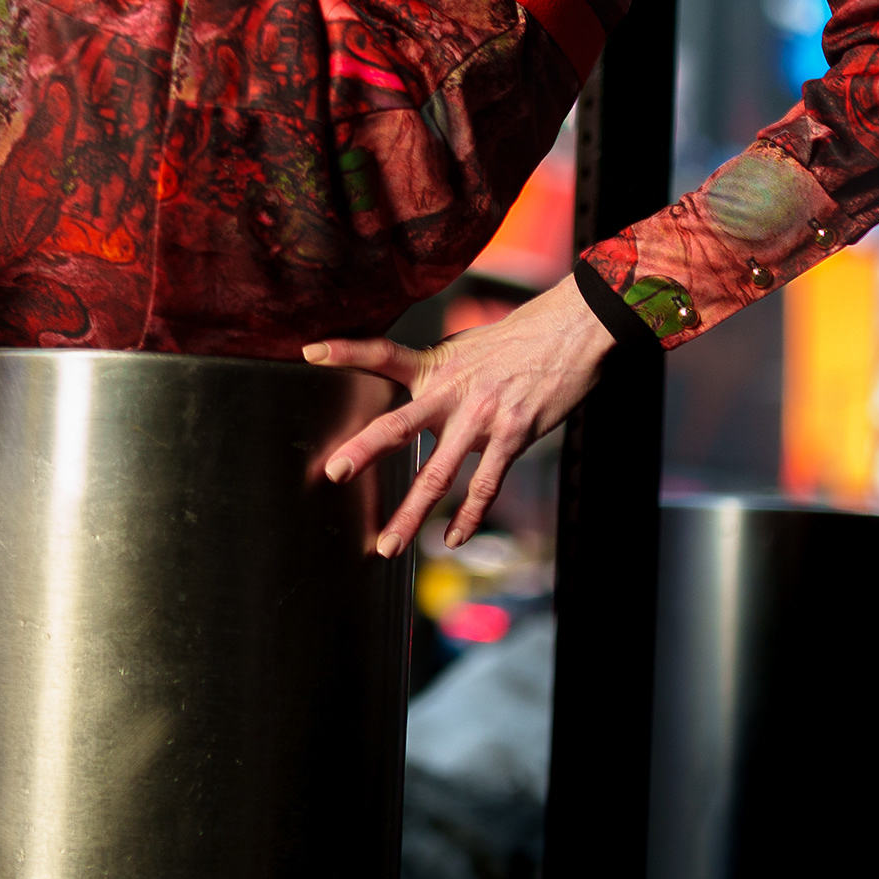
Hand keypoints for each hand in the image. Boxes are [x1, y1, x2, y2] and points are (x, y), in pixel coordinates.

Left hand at [304, 272, 617, 556]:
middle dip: (364, 451)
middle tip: (333, 473)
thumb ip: (437, 376)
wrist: (569, 333)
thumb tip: (417, 397)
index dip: (346, 350)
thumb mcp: (466, 348)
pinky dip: (468, 517)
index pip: (383, 354)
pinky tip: (451, 539)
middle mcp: (452, 391)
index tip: (309, 350)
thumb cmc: (516, 341)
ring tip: (387, 546)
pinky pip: (484, 486)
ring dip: (410, 514)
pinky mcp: (512, 437)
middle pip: (399, 425)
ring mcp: (481, 417)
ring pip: (438, 474)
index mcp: (436, 365)